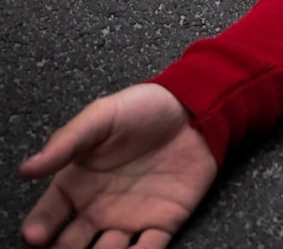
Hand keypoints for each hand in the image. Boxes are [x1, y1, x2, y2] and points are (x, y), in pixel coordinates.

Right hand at [19, 84, 216, 248]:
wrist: (194, 109)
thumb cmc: (143, 109)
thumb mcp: (101, 117)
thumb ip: (67, 142)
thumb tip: (27, 169)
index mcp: (78, 184)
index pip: (48, 215)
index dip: (39, 228)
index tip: (35, 236)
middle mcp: (99, 208)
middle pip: (71, 244)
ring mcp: (130, 218)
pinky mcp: (163, 223)